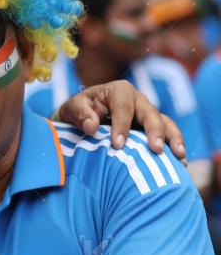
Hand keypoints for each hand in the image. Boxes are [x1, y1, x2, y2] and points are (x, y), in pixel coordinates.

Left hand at [56, 80, 186, 160]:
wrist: (83, 117)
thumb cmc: (78, 111)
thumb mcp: (72, 109)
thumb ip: (79, 114)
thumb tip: (91, 126)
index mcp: (118, 91)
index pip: (123, 107)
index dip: (122, 125)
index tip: (118, 145)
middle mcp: (138, 100)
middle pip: (150, 113)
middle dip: (155, 131)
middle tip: (156, 149)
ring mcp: (148, 113)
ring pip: (165, 123)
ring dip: (173, 139)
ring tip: (179, 157)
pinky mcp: (154, 128)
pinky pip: (169, 135)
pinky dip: (175, 147)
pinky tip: (180, 163)